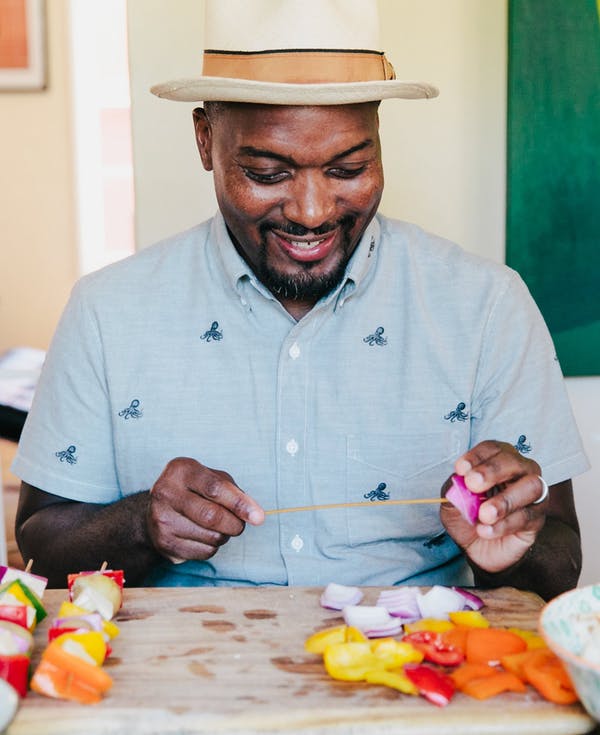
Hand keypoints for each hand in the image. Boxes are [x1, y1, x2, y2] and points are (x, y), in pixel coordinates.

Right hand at [146, 457, 263, 562]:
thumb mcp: (211, 478)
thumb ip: (234, 492)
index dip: (239, 504)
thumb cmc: (193, 490)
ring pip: (211, 537)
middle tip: (239, 524)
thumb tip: (255, 514)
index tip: (258, 517)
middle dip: (235, 524)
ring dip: (224, 535)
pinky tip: (204, 536)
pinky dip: (213, 547)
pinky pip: (203, 552)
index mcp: (181, 470)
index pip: (215, 488)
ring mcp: (162, 519)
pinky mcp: (164, 543)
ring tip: (217, 526)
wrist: (156, 509)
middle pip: (212, 516)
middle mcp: (166, 493)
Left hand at [440, 440, 547, 573]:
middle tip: (473, 485)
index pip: (493, 448)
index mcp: (497, 461)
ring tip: (484, 514)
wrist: (474, 547)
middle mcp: (520, 472)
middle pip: (515, 462)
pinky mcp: (537, 519)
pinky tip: (485, 530)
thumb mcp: (452, 501)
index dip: (477, 456)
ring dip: (505, 500)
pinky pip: (527, 517)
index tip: (461, 469)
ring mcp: (533, 495)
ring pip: (532, 487)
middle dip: (493, 471)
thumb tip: (459, 481)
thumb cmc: (466, 515)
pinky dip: (504, 525)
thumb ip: (455, 489)